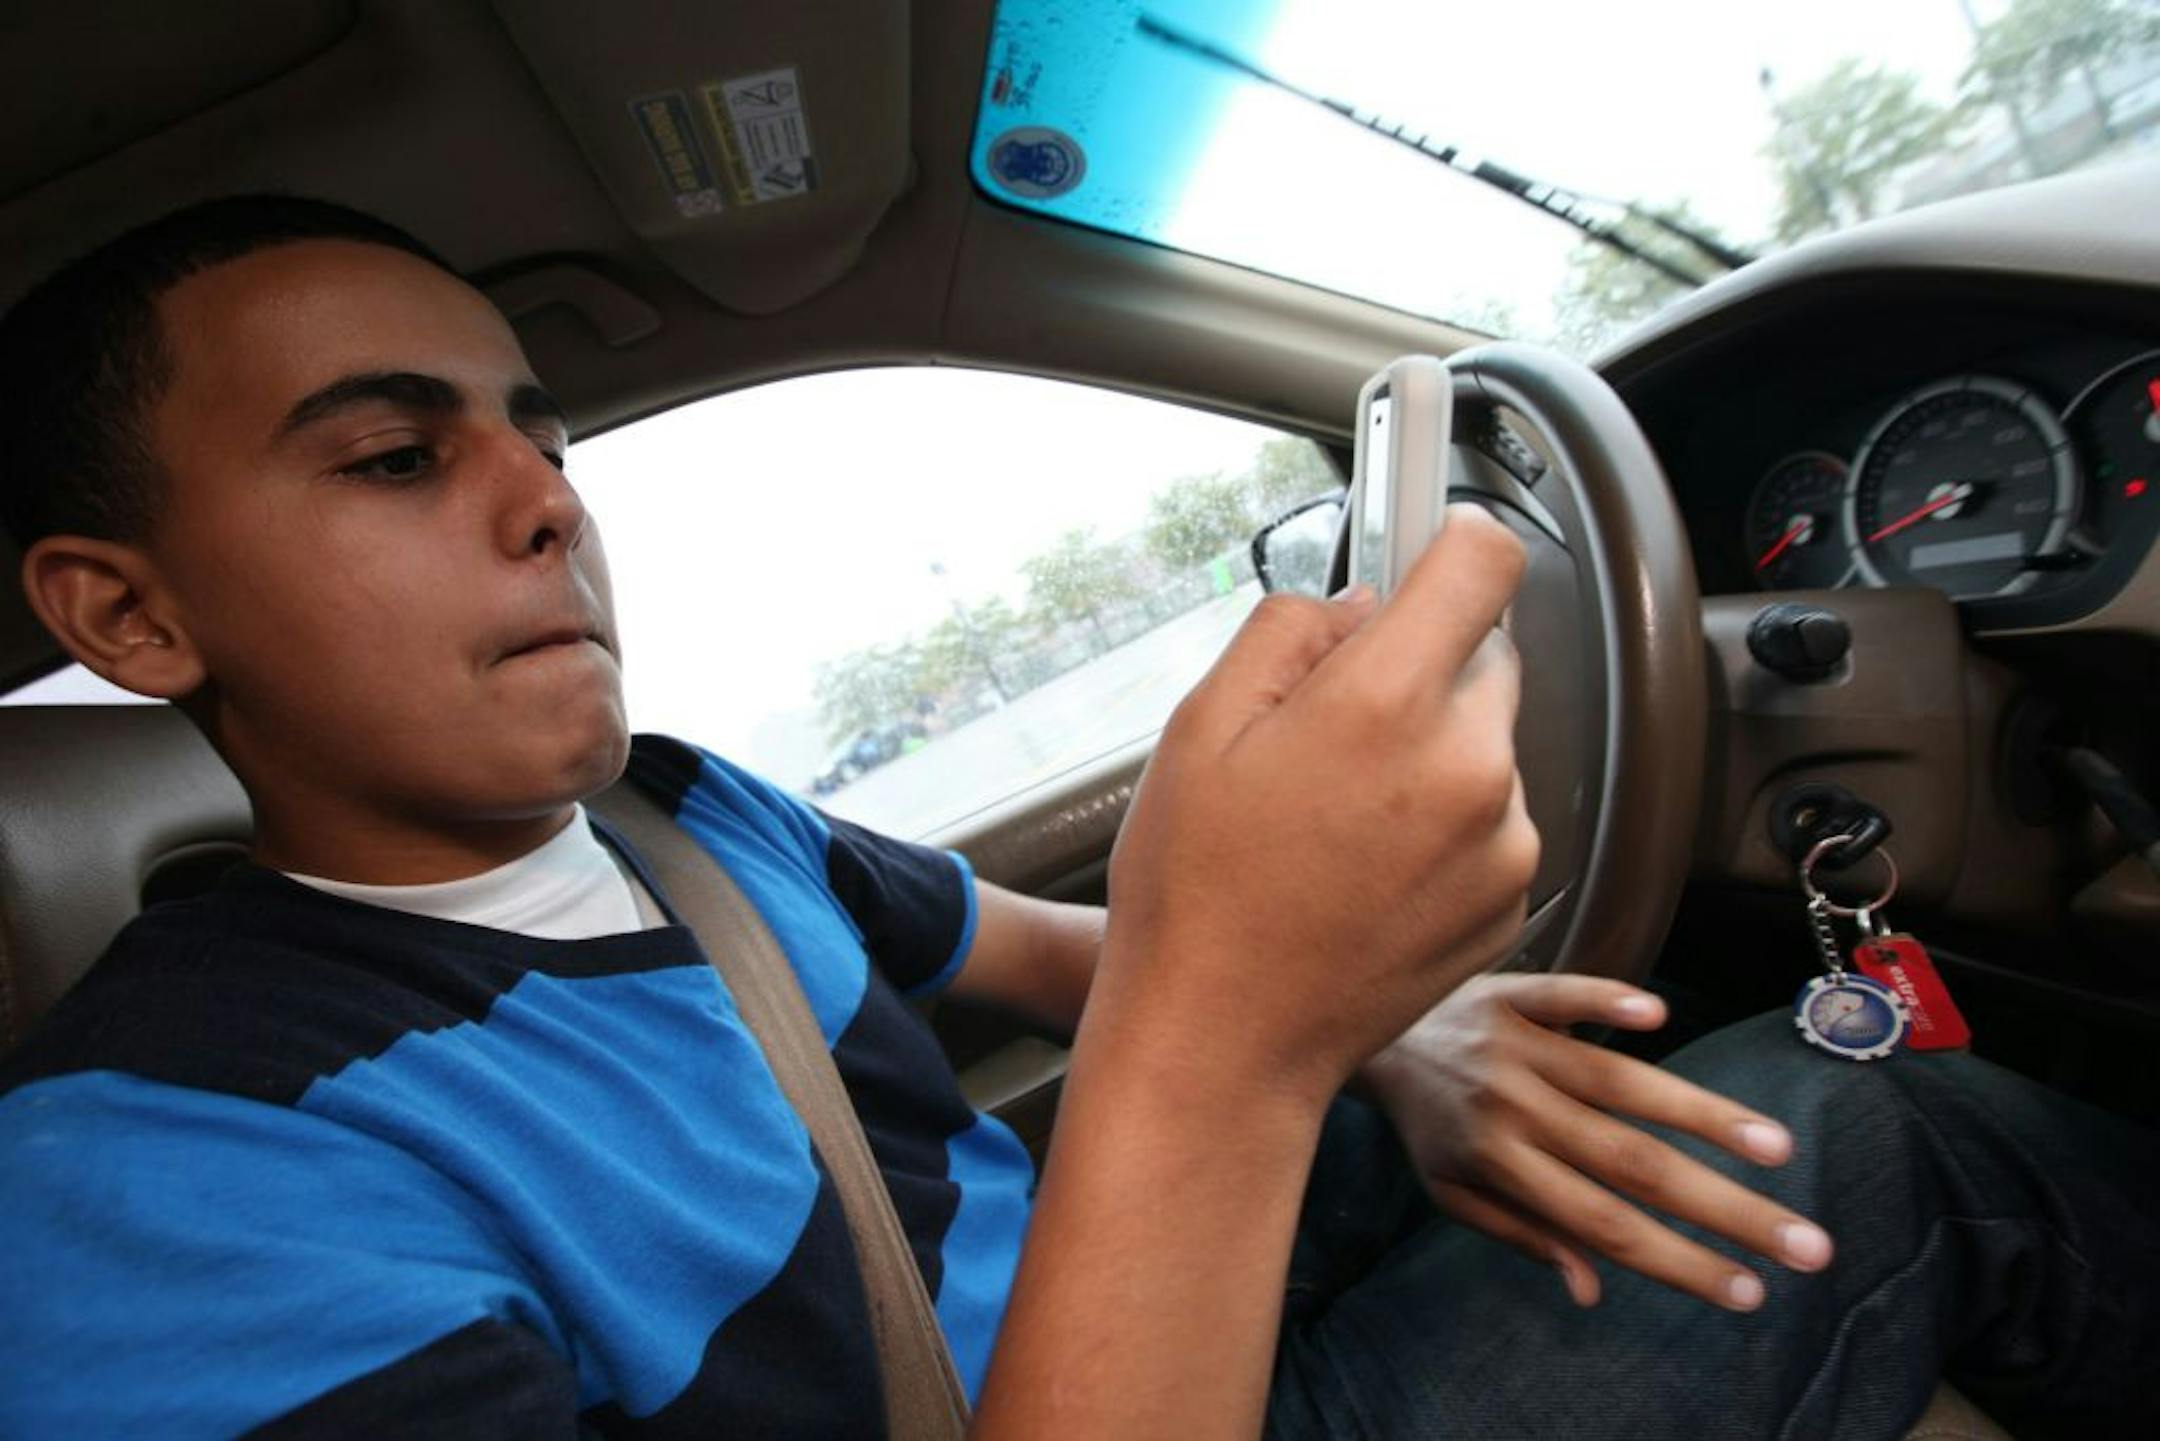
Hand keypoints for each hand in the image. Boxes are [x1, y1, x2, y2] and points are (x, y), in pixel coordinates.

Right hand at [1091, 505, 1536, 1112]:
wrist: (1225, 1042)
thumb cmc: (1196, 893)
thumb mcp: (1199, 728)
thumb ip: (1288, 634)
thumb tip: (1359, 605)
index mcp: (1386, 706)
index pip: (1485, 563)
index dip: (1452, 542)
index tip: (1429, 549)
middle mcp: (1468, 767)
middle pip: (1483, 656)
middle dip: (1420, 669)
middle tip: (1333, 727)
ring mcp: (1501, 841)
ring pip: (1488, 741)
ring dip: (1434, 752)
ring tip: (1340, 819)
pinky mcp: (1511, 900)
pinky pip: (1494, 819)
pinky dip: (1446, 825)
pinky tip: (1367, 868)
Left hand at [1362, 973, 1834, 1311]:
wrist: (1366, 1035)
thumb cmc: (1425, 1123)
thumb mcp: (1456, 1194)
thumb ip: (1524, 1234)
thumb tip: (1593, 1287)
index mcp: (1502, 1167)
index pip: (1604, 1225)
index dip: (1677, 1261)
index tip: (1750, 1291)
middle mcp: (1515, 1110)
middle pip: (1632, 1165)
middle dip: (1723, 1209)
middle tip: (1805, 1243)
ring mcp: (1516, 1047)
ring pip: (1617, 1083)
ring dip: (1699, 1113)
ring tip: (1774, 1148)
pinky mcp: (1513, 993)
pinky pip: (1561, 996)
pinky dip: (1604, 1002)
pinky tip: (1657, 1015)